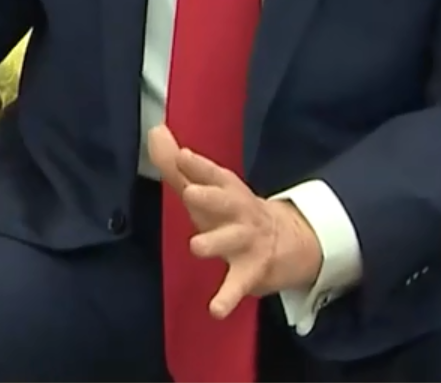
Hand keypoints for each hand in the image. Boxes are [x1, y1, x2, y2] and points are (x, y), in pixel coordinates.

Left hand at [148, 125, 321, 317]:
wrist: (286, 243)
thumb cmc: (229, 212)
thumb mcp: (206, 189)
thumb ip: (176, 165)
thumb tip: (154, 130)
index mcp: (227, 191)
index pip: (214, 175)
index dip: (199, 165)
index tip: (183, 156)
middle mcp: (238, 213)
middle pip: (225, 202)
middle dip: (209, 197)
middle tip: (190, 194)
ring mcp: (245, 242)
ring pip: (230, 242)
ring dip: (215, 243)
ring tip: (196, 246)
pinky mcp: (249, 272)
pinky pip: (237, 286)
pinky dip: (227, 298)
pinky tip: (215, 310)